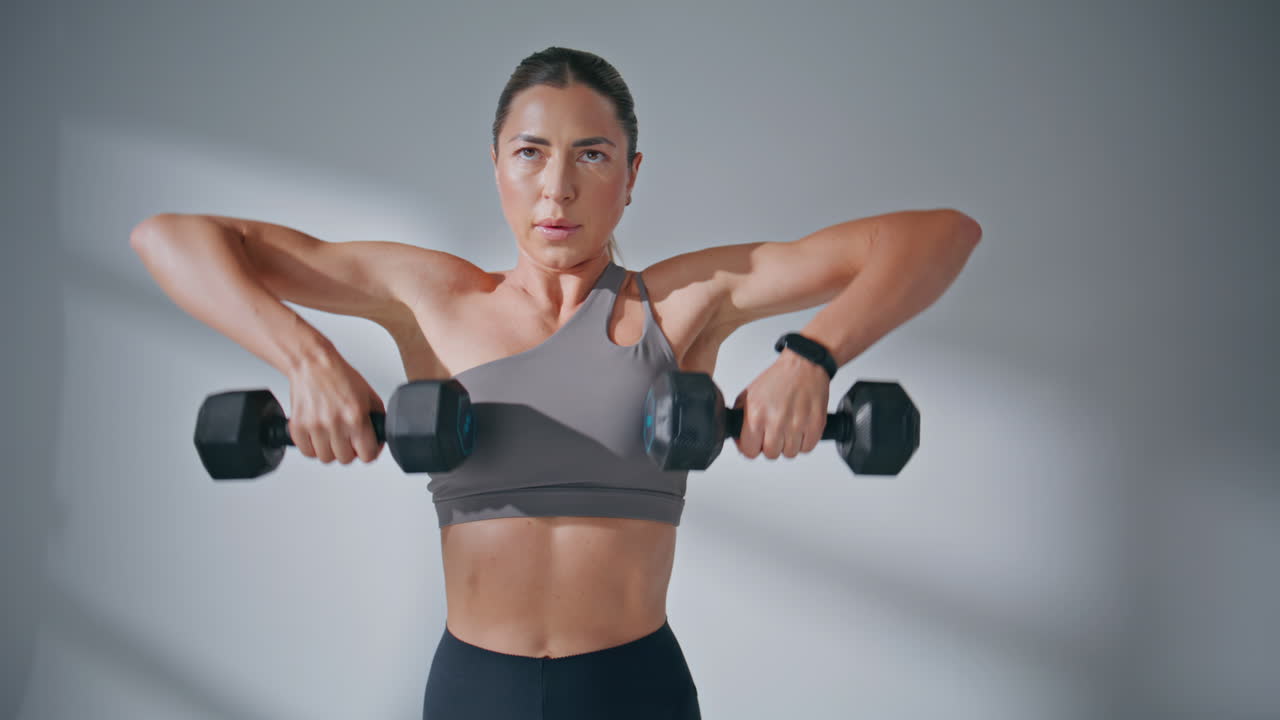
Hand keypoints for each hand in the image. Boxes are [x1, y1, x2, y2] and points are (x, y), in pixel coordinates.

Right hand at [285, 347, 385, 464]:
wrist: (313, 364)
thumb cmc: (340, 376)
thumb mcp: (369, 395)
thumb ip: (377, 419)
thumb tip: (379, 439)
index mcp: (355, 416)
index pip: (367, 455)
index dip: (369, 452)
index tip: (366, 447)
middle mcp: (335, 423)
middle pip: (346, 459)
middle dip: (349, 450)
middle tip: (348, 438)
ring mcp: (315, 426)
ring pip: (326, 458)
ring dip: (331, 450)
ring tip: (332, 435)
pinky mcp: (298, 427)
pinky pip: (307, 452)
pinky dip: (312, 447)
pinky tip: (318, 434)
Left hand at [731, 351, 830, 459]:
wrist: (804, 365)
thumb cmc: (778, 378)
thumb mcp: (749, 394)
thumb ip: (740, 417)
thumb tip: (738, 437)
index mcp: (756, 415)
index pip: (749, 451)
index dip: (752, 447)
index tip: (756, 442)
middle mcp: (776, 422)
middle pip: (771, 454)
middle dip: (771, 445)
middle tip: (774, 432)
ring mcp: (796, 425)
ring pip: (790, 453)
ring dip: (789, 444)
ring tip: (788, 427)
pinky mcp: (815, 426)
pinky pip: (807, 448)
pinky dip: (804, 441)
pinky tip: (800, 427)